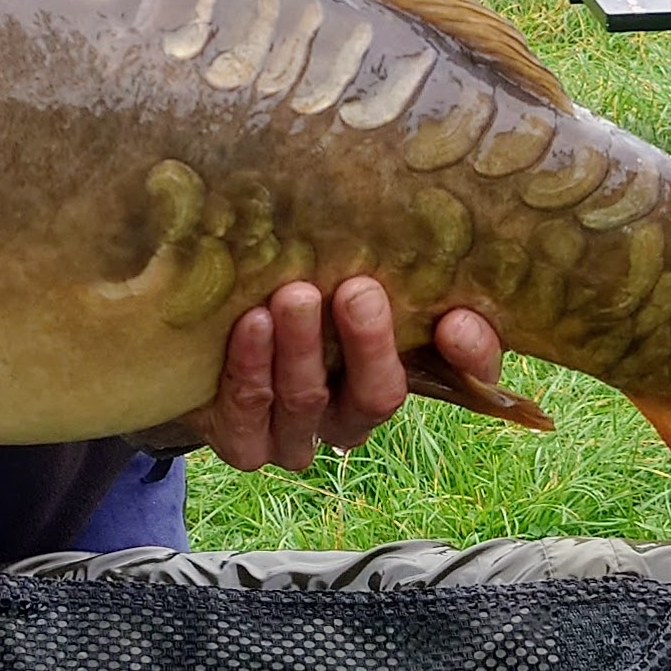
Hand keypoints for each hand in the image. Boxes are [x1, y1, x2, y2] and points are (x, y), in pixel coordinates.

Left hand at [185, 276, 501, 473]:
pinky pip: (249, 413)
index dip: (471, 356)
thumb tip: (419, 227)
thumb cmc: (284, 289)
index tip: (458, 321)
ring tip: (294, 296)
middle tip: (358, 290)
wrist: (199, 341)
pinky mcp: (244, 443)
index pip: (461, 376)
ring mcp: (297, 436)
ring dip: (302, 348)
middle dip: (370, 343)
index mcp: (395, 372)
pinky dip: (251, 368)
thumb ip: (376, 258)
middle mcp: (352, 414)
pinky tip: (251, 324)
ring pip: (308, 400)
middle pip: (378, 395)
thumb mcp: (334, 271)